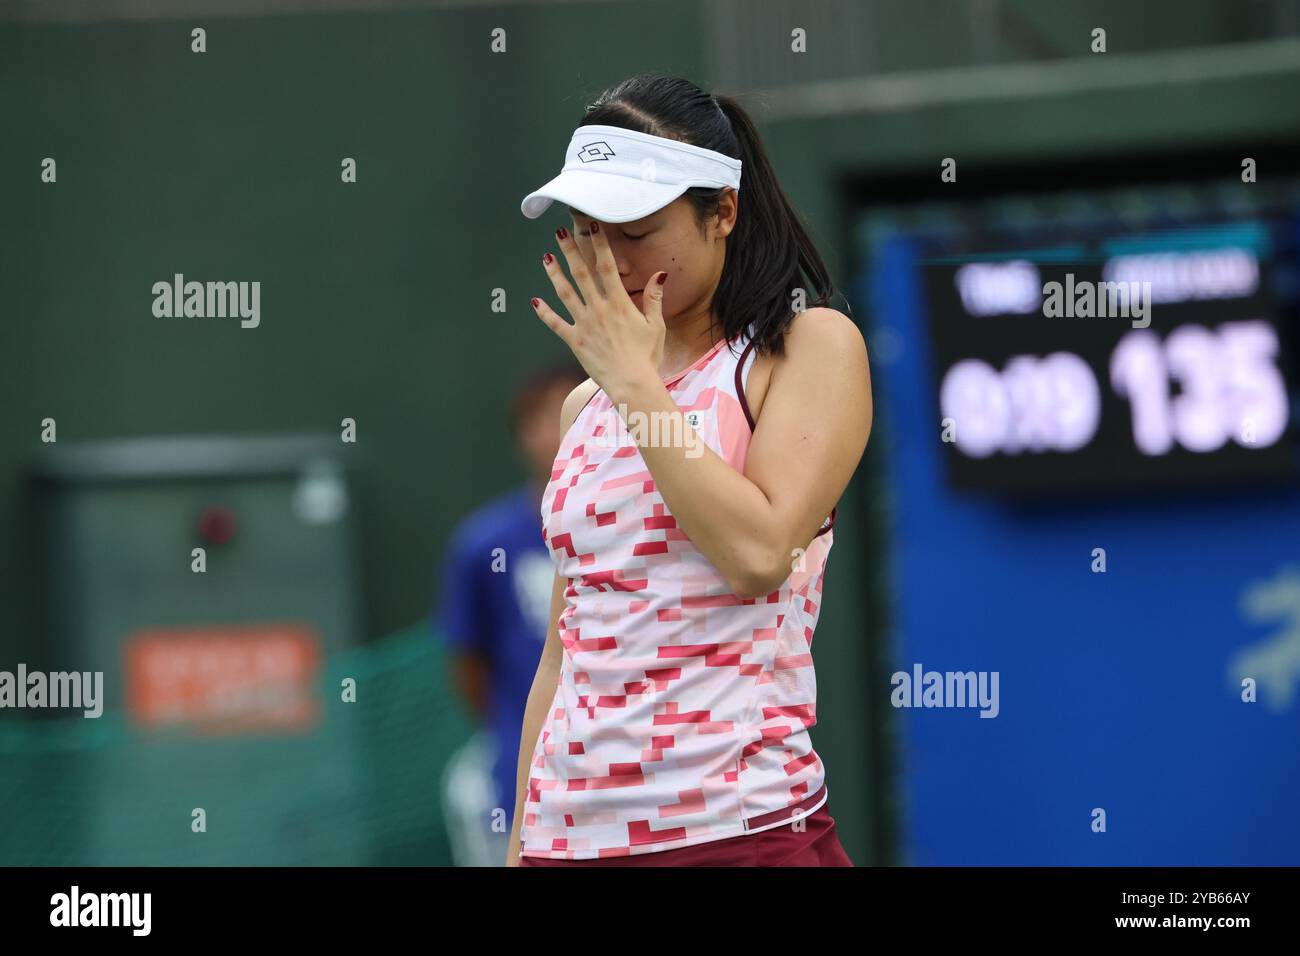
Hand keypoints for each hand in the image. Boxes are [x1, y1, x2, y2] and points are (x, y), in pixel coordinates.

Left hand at [531, 222, 666, 397]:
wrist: (631, 384)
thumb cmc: (647, 357)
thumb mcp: (656, 325)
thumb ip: (654, 298)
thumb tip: (660, 275)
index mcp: (619, 303)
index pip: (607, 266)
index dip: (599, 244)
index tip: (593, 226)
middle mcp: (599, 309)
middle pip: (581, 273)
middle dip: (570, 250)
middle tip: (560, 232)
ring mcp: (584, 324)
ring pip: (565, 293)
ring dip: (554, 274)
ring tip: (545, 257)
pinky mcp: (574, 340)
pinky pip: (555, 323)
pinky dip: (544, 312)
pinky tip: (534, 301)